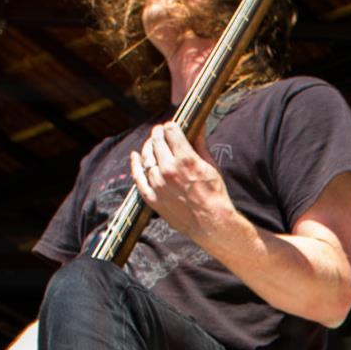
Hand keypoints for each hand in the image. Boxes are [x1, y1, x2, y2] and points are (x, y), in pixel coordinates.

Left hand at [129, 121, 236, 248]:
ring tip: (152, 144)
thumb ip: (201, 146)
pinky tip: (134, 157)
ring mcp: (158, 184)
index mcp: (186, 159)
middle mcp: (169, 170)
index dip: (171, 126)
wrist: (212, 223)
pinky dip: (135, 165)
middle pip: (156, 142)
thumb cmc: (215, 195)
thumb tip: (198, 128)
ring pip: (146, 157)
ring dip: (148, 147)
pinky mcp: (153, 198)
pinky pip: (138, 178)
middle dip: (158, 133)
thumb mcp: (211, 166)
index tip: (171, 126)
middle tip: (160, 132)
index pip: (171, 131)